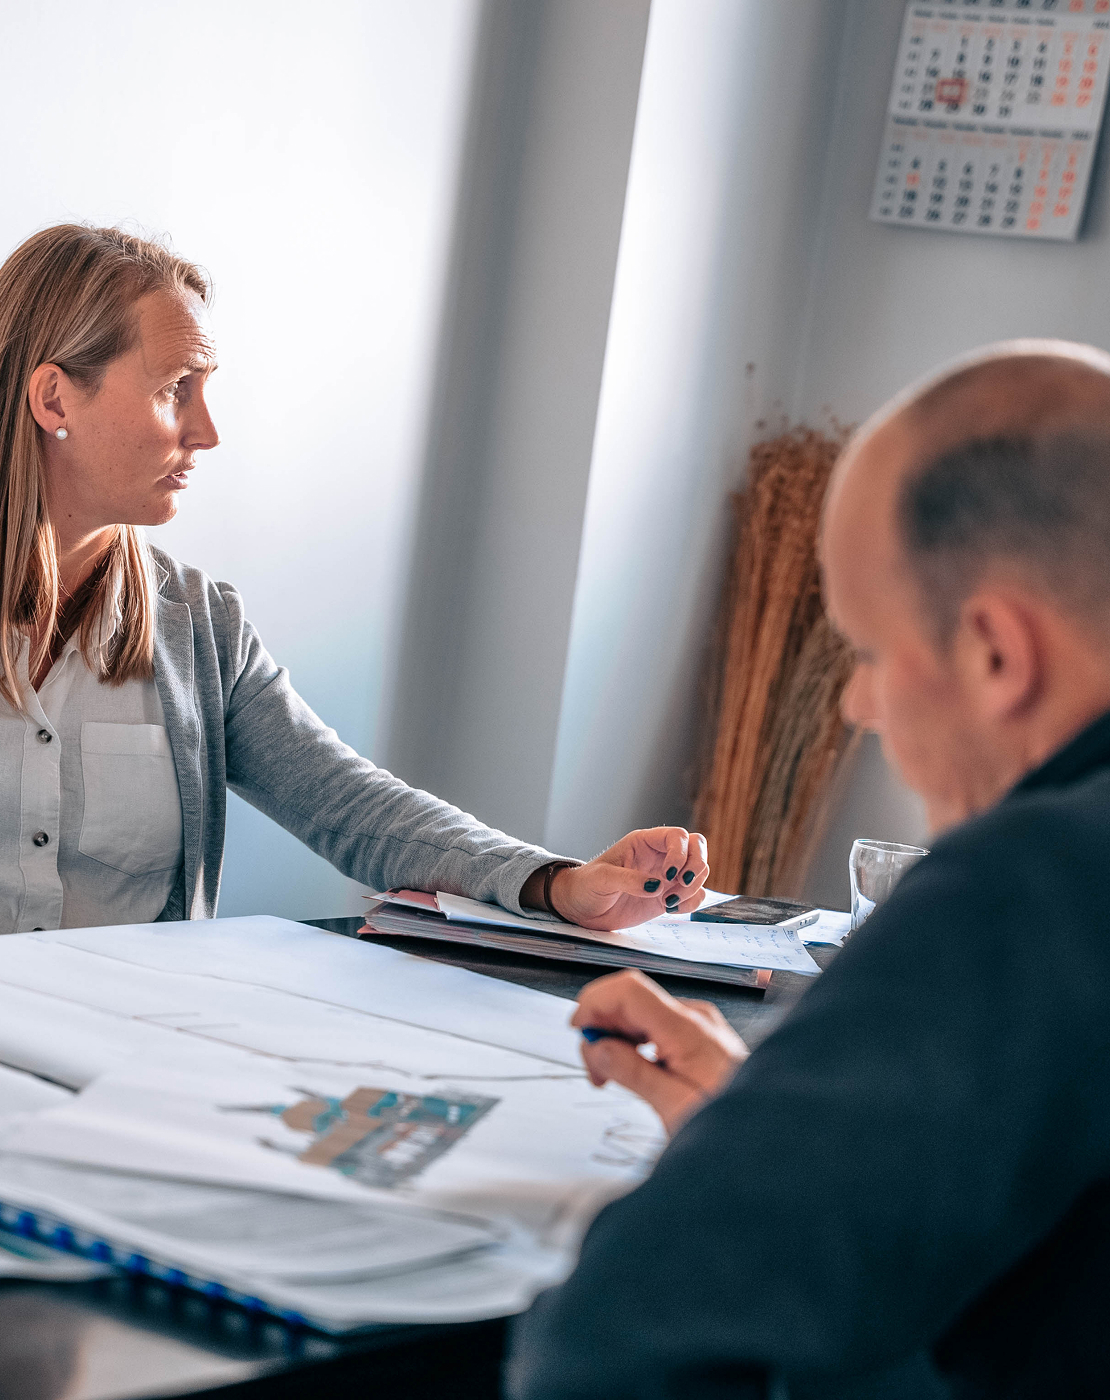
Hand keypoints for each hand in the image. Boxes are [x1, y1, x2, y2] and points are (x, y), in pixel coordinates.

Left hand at [545, 827, 708, 929]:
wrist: (582, 909)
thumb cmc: (587, 886)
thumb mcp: (602, 878)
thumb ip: (629, 879)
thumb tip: (656, 886)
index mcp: (644, 842)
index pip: (677, 836)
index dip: (680, 853)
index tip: (668, 874)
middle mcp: (659, 856)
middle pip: (696, 847)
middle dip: (697, 866)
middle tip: (682, 885)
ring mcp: (666, 876)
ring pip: (700, 871)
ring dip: (692, 887)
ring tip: (668, 902)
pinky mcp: (668, 896)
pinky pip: (694, 895)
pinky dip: (692, 902)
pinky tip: (671, 909)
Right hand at [571, 969, 746, 1134]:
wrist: (774, 1131)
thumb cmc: (737, 1127)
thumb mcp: (676, 1109)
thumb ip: (634, 1075)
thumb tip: (599, 1048)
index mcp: (688, 1030)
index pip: (630, 989)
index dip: (595, 1002)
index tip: (579, 1030)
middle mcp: (695, 1017)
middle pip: (630, 999)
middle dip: (601, 1027)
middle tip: (595, 1070)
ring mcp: (700, 1024)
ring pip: (640, 1011)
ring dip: (616, 1037)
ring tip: (611, 1076)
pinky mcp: (700, 1036)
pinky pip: (656, 1024)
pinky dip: (634, 1041)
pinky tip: (633, 1068)